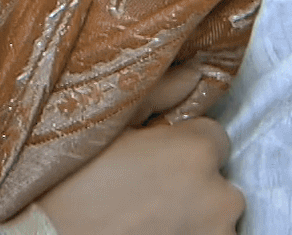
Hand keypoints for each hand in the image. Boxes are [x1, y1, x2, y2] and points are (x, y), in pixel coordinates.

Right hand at [35, 66, 244, 234]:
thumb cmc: (72, 187)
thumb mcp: (108, 126)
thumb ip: (160, 93)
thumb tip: (195, 72)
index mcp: (196, 152)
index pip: (211, 136)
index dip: (178, 144)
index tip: (150, 156)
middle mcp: (220, 196)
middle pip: (214, 178)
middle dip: (188, 181)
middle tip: (141, 189)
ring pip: (213, 215)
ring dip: (191, 214)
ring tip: (143, 216)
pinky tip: (148, 231)